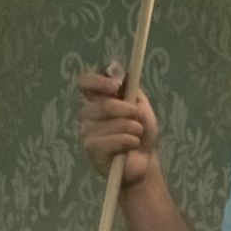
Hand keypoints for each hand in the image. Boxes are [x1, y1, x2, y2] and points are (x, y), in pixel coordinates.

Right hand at [77, 65, 157, 186]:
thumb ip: (128, 87)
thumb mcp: (140, 105)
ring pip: (111, 123)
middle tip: (139, 119)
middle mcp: (88, 114)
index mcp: (98, 100)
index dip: (98, 82)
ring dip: (132, 129)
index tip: (116, 87)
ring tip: (137, 136)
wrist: (145, 160)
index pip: (85, 83)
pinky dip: (128, 142)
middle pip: (103, 104)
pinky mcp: (91, 150)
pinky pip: (111, 141)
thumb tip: (115, 69)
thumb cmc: (140, 132)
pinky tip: (131, 146)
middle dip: (127, 111)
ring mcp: (87, 132)